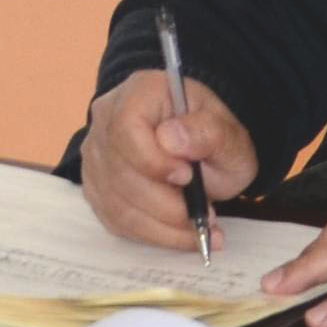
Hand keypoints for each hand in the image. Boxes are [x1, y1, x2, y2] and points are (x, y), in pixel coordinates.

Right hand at [79, 67, 258, 250]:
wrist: (200, 149)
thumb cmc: (213, 139)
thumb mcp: (230, 135)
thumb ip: (210, 134)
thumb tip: (171, 139)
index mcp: (140, 92)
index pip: (125, 127)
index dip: (152, 160)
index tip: (187, 178)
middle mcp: (107, 119)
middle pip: (119, 171)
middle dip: (165, 204)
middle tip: (206, 215)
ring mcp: (96, 154)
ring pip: (116, 201)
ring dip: (162, 225)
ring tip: (199, 229)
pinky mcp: (96, 185)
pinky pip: (115, 219)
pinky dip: (151, 234)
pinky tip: (179, 233)